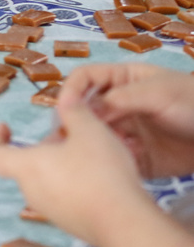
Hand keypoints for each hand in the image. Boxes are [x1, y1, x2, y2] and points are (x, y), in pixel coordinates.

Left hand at [0, 92, 153, 246]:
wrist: (127, 224)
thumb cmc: (101, 172)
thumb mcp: (89, 130)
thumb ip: (74, 111)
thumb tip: (67, 99)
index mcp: (27, 167)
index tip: (5, 126)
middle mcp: (33, 192)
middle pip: (30, 165)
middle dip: (48, 147)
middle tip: (72, 135)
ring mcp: (53, 212)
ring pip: (50, 181)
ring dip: (65, 164)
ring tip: (94, 153)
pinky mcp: (73, 225)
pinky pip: (67, 198)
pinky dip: (78, 184)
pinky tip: (105, 177)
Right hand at [61, 62, 193, 177]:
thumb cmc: (193, 104)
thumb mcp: (158, 92)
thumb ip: (119, 98)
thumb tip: (79, 109)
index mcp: (123, 80)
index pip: (85, 79)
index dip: (71, 90)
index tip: (65, 110)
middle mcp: (120, 105)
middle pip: (85, 111)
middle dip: (75, 123)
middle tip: (68, 139)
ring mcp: (128, 132)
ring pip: (96, 137)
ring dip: (91, 145)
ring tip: (90, 156)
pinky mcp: (139, 158)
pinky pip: (115, 160)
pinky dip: (111, 164)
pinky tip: (115, 167)